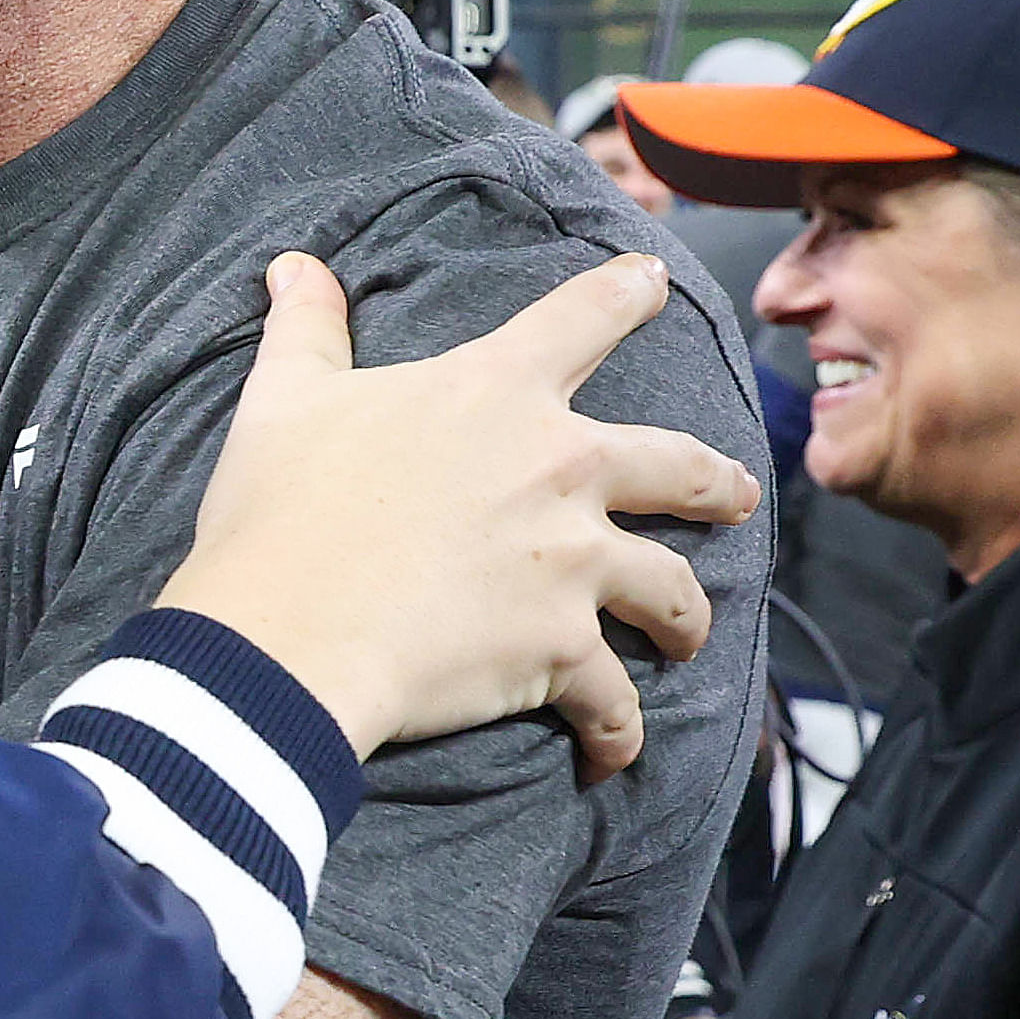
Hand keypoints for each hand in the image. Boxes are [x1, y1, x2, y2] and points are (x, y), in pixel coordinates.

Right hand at [168, 253, 760, 780]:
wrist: (285, 635)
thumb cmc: (280, 509)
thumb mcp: (286, 399)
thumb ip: (307, 328)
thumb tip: (293, 265)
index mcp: (496, 392)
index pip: (583, 317)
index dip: (626, 292)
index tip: (654, 282)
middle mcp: (559, 468)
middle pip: (679, 465)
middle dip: (718, 482)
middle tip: (739, 493)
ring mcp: (573, 563)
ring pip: (673, 589)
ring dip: (689, 616)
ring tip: (689, 636)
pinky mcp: (563, 650)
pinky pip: (614, 703)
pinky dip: (617, 734)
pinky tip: (612, 753)